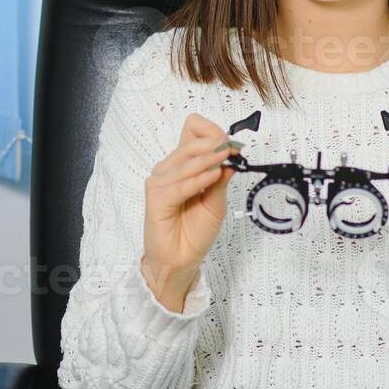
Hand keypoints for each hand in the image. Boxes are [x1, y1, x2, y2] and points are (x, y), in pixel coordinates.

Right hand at [140, 112, 241, 310]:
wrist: (182, 259)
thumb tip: (233, 153)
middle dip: (215, 144)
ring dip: (208, 162)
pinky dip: (198, 179)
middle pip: (189, 141)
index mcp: (183, 165)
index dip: (211, 131)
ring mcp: (160, 182)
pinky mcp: (156, 197)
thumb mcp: (216, 201)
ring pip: (186, 160)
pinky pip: (180, 183)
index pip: (191, 129)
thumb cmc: (195, 232)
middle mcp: (169, 169)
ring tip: (223, 168)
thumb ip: (221, 178)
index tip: (230, 145)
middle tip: (232, 152)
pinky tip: (212, 179)